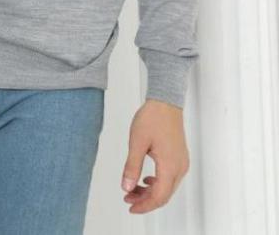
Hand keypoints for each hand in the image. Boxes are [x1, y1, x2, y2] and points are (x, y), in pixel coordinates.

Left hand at [120, 99, 189, 213]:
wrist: (165, 101)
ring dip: (150, 192)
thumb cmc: (153, 118)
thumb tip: (126, 187)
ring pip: (167, 187)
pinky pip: (170, 178)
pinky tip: (146, 180)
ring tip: (133, 189)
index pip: (158, 196)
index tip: (130, 206)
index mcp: (170, 166)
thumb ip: (132, 167)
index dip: (144, 205)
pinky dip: (157, 183)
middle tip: (128, 198)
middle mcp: (179, 167)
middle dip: (145, 200)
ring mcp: (181, 162)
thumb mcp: (137, 142)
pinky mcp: (179, 157)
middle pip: (164, 195)